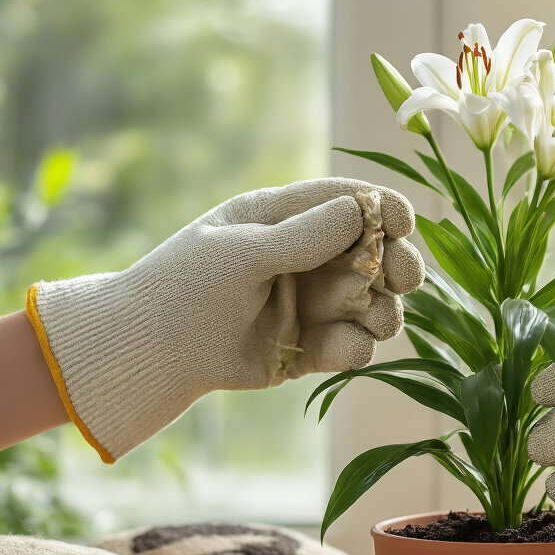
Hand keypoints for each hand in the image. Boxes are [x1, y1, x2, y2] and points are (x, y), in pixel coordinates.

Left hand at [27, 177, 423, 462]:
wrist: (149, 350)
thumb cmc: (185, 286)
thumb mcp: (242, 252)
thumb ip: (303, 236)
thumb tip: (364, 211)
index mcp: (284, 219)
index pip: (349, 203)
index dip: (383, 210)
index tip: (403, 224)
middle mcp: (305, 258)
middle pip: (374, 255)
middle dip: (396, 265)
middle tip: (404, 278)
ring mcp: (310, 304)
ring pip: (372, 304)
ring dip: (382, 311)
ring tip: (373, 320)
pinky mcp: (308, 348)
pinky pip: (351, 347)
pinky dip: (355, 348)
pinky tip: (342, 348)